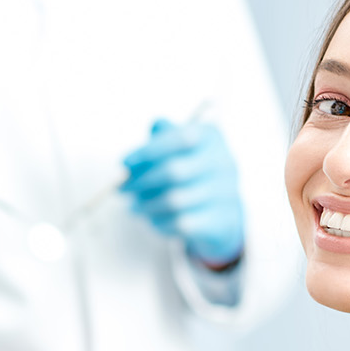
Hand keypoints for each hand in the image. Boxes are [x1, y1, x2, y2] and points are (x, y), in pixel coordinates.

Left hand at [121, 119, 244, 268]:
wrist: (223, 211)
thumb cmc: (192, 172)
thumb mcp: (181, 147)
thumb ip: (164, 135)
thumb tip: (153, 127)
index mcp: (211, 138)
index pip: (179, 138)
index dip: (149, 150)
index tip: (124, 163)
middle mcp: (224, 162)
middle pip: (174, 171)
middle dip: (141, 181)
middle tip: (122, 189)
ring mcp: (227, 193)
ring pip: (175, 201)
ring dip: (147, 205)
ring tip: (134, 206)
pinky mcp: (223, 220)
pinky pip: (182, 223)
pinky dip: (161, 222)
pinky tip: (152, 219)